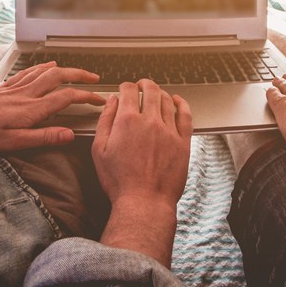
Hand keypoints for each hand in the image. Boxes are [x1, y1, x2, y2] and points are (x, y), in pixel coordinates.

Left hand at [0, 62, 104, 150]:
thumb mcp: (11, 143)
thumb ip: (42, 138)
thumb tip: (69, 134)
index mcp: (31, 109)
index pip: (67, 97)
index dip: (86, 97)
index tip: (99, 100)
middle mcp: (27, 94)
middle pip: (60, 77)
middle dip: (81, 76)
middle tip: (95, 80)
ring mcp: (16, 87)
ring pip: (47, 71)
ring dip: (66, 69)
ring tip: (77, 72)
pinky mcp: (6, 85)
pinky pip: (31, 70)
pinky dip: (45, 66)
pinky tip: (48, 65)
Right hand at [92, 79, 192, 210]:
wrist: (144, 202)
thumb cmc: (120, 182)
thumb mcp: (99, 150)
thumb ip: (105, 121)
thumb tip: (112, 103)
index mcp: (127, 121)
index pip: (129, 91)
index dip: (126, 86)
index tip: (125, 88)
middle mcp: (149, 122)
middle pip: (151, 91)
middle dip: (145, 84)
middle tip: (143, 84)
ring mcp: (169, 131)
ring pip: (167, 101)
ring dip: (161, 93)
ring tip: (157, 93)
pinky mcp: (182, 142)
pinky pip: (186, 116)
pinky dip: (182, 104)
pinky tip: (178, 101)